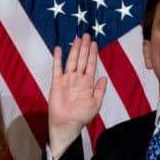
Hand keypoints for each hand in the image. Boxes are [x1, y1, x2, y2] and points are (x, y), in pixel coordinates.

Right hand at [48, 34, 105, 157]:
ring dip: (75, 50)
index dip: (93, 54)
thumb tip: (103, 77)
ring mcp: (67, 79)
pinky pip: (57, 68)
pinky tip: (58, 48)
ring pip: (72, 61)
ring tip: (77, 38)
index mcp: (88, 83)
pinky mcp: (57, 82)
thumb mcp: (96, 104)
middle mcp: (78, 78)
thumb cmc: (82, 116)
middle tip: (87, 35)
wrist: (67, 123)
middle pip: (82, 59)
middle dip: (85, 47)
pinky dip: (57, 58)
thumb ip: (100, 90)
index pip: (92, 64)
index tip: (95, 43)